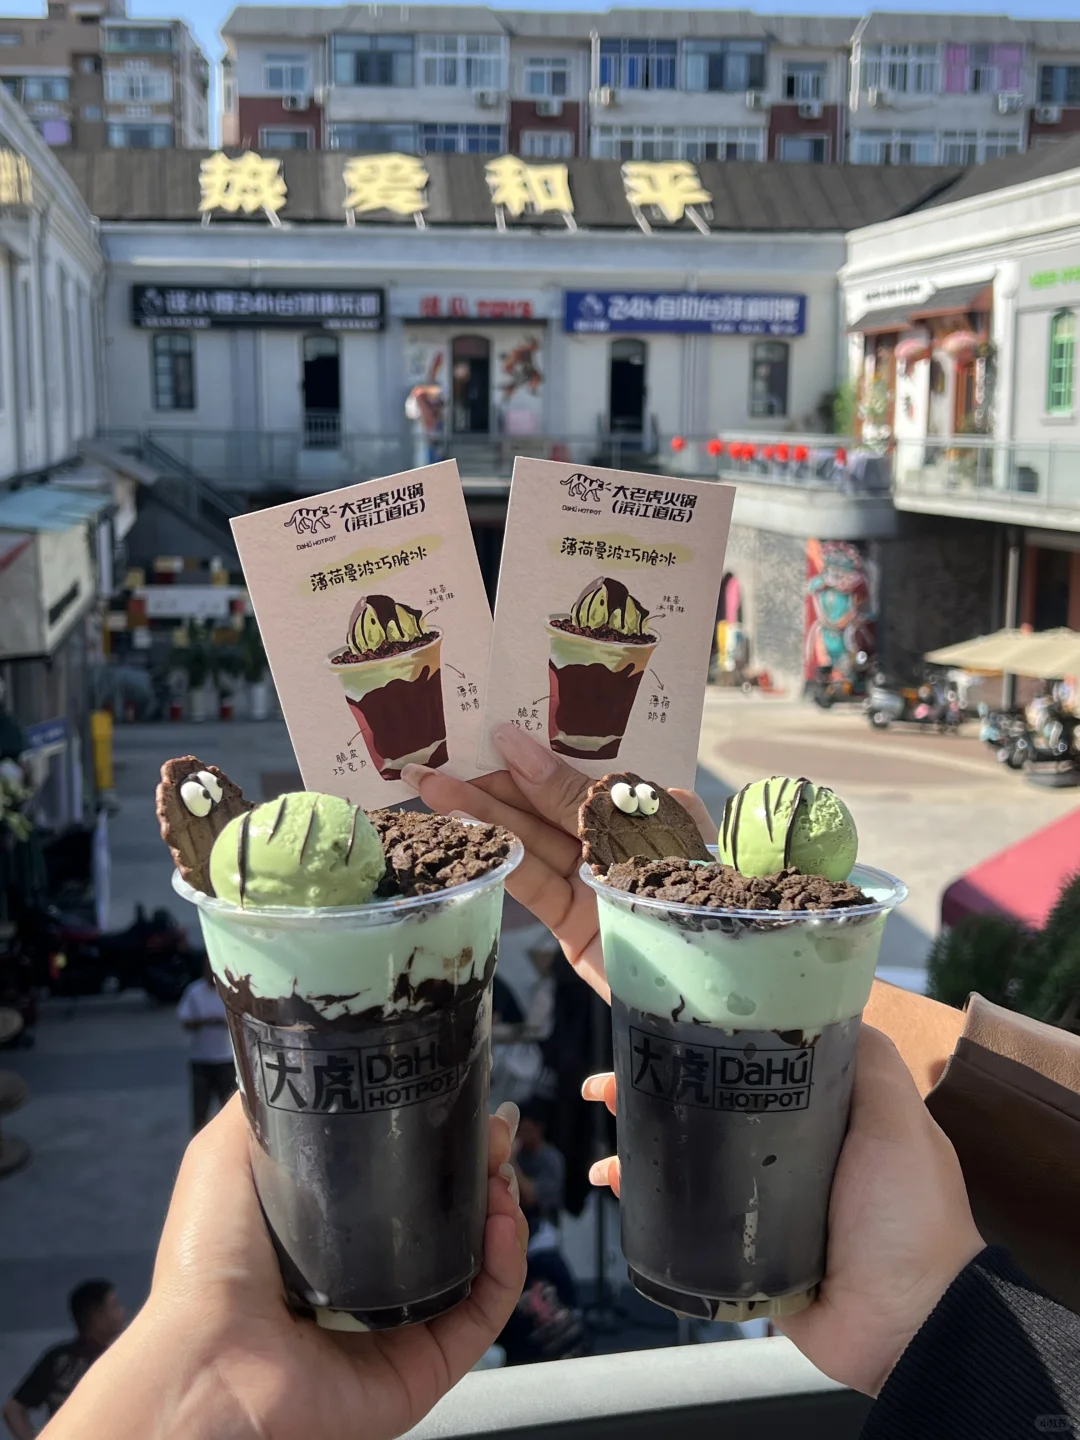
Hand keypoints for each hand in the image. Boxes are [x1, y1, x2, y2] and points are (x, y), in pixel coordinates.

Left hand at [43, 1097, 527, 1439]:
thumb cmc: (206, 1263)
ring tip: (500, 1172)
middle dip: (484, 1163)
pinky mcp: (427, 1365)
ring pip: (480, 1258)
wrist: (209, 1362)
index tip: (464, 1104)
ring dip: (503, 1206)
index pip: (407, 1178)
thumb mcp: (226, 1153)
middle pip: (454, 1212)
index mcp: (330, 1232)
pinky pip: (485, 1312)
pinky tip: (502, 1221)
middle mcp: (371, 1276)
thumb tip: (306, 1050)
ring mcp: (403, 1323)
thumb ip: (268, 1105)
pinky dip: (507, 1266)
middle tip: (496, 1133)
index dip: (442, 1138)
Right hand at [402, 724, 713, 1000]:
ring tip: (429, 785)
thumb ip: (588, 800)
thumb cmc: (701, 901)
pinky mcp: (573, 925)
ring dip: (478, 814)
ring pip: (529, 840)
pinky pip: (530, 884)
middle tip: (435, 759)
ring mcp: (592, 883)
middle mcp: (617, 842)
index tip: (493, 733)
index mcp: (651, 810)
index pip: (584, 773)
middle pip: (545, 803)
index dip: (537, 754)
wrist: (720, 996)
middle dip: (491, 780)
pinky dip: (497, 859)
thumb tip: (534, 750)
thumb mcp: (648, 840)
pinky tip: (461, 832)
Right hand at [582, 1025, 983, 1396]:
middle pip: (707, 1107)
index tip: (659, 1029)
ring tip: (604, 1130)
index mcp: (822, 1118)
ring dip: (639, 1141)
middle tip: (608, 1086)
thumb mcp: (898, 1119)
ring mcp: (760, 1208)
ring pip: (687, 1160)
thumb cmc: (905, 1211)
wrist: (909, 1325)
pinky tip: (614, 1182)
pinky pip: (682, 1221)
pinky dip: (643, 1199)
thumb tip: (827, 1001)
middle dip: (653, 1090)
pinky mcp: (740, 1257)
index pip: (750, 1067)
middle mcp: (787, 1155)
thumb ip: (870, 1061)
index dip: (703, 1046)